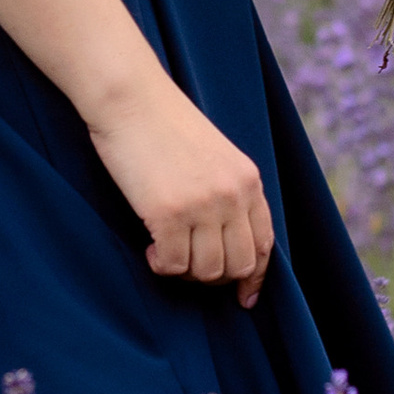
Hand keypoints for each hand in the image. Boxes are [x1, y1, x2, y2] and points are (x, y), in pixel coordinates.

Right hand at [86, 70, 273, 309]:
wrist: (129, 97)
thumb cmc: (162, 124)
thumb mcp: (213, 155)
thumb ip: (226, 192)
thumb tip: (224, 242)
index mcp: (248, 179)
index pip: (264, 243)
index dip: (255, 276)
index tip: (244, 296)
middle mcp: (232, 194)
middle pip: (238, 265)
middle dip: (213, 277)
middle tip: (185, 263)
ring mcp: (202, 205)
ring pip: (206, 271)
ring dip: (184, 272)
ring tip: (165, 252)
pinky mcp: (168, 213)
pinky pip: (173, 264)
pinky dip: (161, 265)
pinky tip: (150, 249)